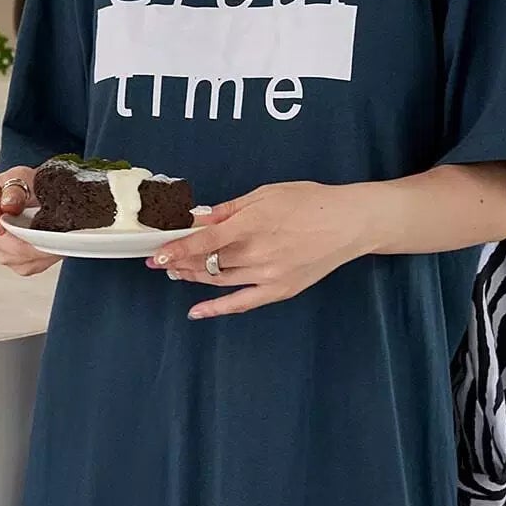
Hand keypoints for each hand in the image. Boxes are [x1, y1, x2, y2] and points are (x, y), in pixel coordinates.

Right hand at [0, 164, 56, 276]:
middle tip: (45, 236)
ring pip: (15, 257)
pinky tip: (52, 247)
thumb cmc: (31, 186)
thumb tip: (8, 204)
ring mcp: (0, 248)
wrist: (45, 198)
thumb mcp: (23, 177)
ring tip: (54, 238)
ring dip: (35, 251)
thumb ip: (15, 189)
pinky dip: (42, 259)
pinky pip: (27, 266)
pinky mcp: (15, 262)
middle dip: (21, 241)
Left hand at [146, 180, 372, 317]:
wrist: (349, 223)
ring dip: (193, 278)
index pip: (204, 242)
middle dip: (180, 262)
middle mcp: (256, 253)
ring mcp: (267, 275)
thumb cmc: (310, 201)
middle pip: (207, 263)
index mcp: (251, 225)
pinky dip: (217, 308)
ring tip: (177, 273)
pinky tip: (196, 311)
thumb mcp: (266, 194)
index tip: (157, 255)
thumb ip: (230, 208)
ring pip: (218, 281)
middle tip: (161, 261)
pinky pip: (242, 303)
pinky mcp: (279, 290)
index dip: (177, 250)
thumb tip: (200, 217)